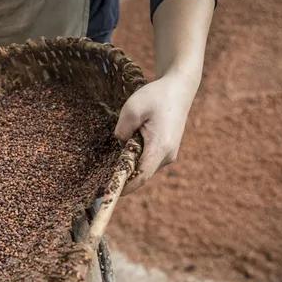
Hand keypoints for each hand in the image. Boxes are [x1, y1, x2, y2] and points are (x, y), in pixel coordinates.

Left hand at [114, 73, 197, 193]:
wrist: (179, 89)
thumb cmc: (156, 96)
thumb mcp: (132, 108)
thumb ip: (122, 130)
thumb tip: (120, 144)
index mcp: (160, 146)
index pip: (141, 176)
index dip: (125, 186)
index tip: (109, 192)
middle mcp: (168, 155)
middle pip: (141, 174)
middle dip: (124, 174)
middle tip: (102, 175)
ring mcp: (169, 154)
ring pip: (144, 167)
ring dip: (130, 163)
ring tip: (122, 146)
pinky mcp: (167, 151)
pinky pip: (148, 161)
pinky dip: (137, 158)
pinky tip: (130, 145)